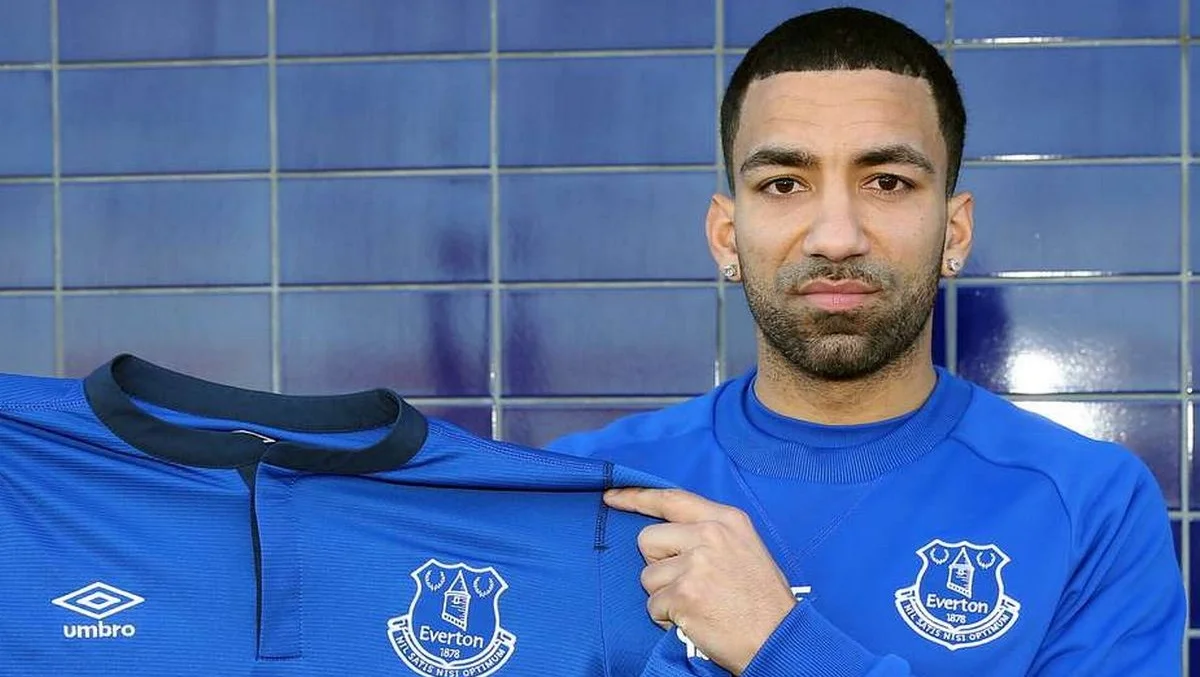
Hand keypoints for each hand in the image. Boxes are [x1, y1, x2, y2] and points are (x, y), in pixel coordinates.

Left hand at [604, 487, 796, 674]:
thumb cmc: (764, 600)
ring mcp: (696, 564)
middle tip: (688, 583)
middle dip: (658, 564)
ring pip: (647, 576)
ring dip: (664, 595)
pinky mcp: (683, 595)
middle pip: (648, 539)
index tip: (612, 497)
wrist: (779, 638)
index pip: (670, 499)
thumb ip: (710, 534)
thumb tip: (670, 534)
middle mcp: (710, 535)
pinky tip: (695, 620)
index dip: (636, 498)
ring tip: (697, 604)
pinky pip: (653, 606)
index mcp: (726, 519)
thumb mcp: (746, 548)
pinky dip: (667, 618)